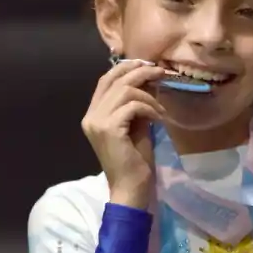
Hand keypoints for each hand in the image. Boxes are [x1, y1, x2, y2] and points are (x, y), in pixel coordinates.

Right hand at [81, 60, 167, 205]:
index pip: (105, 80)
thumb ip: (136, 104)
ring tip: (161, 109)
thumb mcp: (136, 125)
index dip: (125, 68)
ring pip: (125, 90)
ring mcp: (97, 122)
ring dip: (148, 95)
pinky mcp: (109, 128)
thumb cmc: (135, 160)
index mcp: (93, 114)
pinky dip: (149, 108)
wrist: (131, 187)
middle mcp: (90, 116)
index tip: (147, 65)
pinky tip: (159, 119)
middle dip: (140, 72)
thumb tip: (149, 80)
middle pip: (114, 80)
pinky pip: (133, 105)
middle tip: (161, 72)